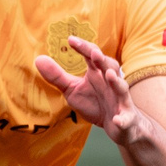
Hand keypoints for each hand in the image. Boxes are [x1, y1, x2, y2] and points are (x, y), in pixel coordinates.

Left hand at [35, 36, 150, 147]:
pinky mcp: (127, 117)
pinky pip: (126, 118)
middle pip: (110, 67)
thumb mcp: (72, 90)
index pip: (92, 55)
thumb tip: (38, 59)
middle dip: (103, 60)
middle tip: (94, 53)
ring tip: (110, 76)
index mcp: (98, 73)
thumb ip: (57, 76)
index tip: (70, 40)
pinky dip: (123, 119)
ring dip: (117, 82)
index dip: (83, 47)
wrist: (119, 125)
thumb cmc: (95, 103)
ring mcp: (121, 100)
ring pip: (122, 88)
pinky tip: (117, 120)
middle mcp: (111, 83)